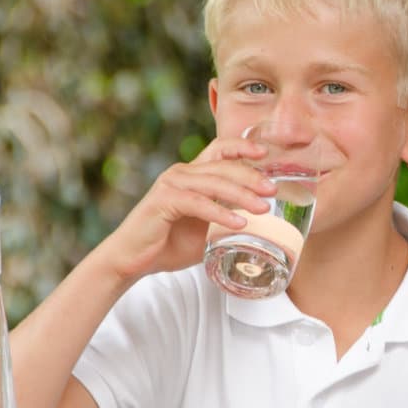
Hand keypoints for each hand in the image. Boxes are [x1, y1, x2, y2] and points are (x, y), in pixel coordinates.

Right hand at [98, 136, 274, 281]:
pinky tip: (239, 223)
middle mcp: (182, 173)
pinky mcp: (163, 200)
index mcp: (193, 174)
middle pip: (223, 165)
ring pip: (213, 182)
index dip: (243, 147)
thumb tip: (264, 224)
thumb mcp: (207, 230)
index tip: (267, 154)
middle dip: (252, 175)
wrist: (133, 260)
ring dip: (241, 194)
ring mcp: (171, 184)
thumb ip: (229, 219)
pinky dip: (220, 213)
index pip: (220, 149)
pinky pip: (198, 203)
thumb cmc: (169, 244)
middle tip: (273, 190)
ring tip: (263, 208)